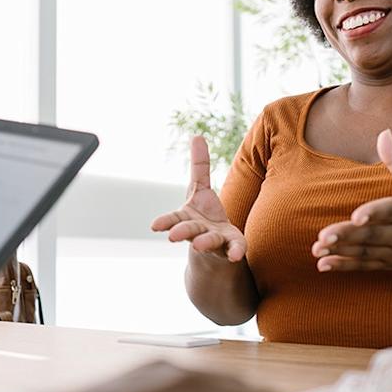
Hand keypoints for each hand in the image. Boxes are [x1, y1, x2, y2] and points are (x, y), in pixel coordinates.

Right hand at [150, 136, 246, 261]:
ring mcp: (214, 241)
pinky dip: (235, 252)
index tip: (155, 226)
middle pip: (189, 231)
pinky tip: (236, 256)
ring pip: (208, 241)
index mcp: (187, 217)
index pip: (174, 219)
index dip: (165, 222)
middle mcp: (198, 231)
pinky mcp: (231, 247)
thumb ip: (199, 166)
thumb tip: (196, 135)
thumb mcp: (200, 188)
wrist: (216, 246)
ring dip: (203, 242)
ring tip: (198, 244)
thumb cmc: (204, 213)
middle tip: (173, 236)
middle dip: (181, 232)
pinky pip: (234, 249)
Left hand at [311, 128, 391, 271]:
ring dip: (341, 252)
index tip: (356, 216)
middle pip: (374, 235)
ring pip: (367, 252)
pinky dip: (345, 266)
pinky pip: (367, 266)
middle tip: (323, 236)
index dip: (374, 213)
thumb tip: (383, 133)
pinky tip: (324, 265)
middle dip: (348, 236)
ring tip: (317, 249)